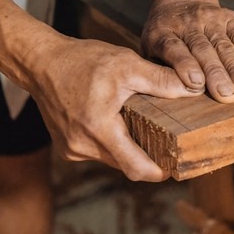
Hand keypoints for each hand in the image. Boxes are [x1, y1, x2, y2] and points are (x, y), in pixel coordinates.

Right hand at [25, 36, 199, 181]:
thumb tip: (193, 88)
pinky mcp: (67, 147)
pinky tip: (120, 123)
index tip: (176, 167)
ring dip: (129, 147)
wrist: (40, 62)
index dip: (159, 172)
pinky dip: (113, 142)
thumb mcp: (126, 64)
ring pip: (113, 159)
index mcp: (99, 127)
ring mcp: (72, 149)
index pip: (136, 167)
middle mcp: (82, 145)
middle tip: (169, 143)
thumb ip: (160, 80)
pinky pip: (99, 152)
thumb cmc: (82, 61)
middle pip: (127, 164)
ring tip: (145, 128)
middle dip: (148, 156)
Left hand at [143, 0, 233, 102]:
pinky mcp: (229, 18)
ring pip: (224, 46)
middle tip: (227, 95)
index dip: (185, 65)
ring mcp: (210, 19)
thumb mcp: (150, 48)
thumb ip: (158, 69)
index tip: (196, 83)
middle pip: (203, 50)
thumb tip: (174, 94)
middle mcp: (187, 24)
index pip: (173, 48)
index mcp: (162, 33)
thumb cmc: (164, 35)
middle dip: (216, 73)